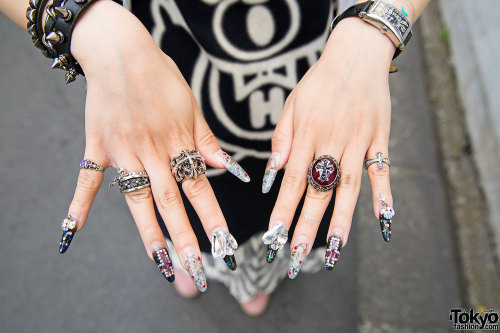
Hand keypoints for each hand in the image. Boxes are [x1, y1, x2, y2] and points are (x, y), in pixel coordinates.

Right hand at [60, 1, 248, 289]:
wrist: (121, 51)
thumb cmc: (160, 77)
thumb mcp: (191, 105)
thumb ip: (206, 141)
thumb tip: (227, 168)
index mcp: (178, 141)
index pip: (200, 188)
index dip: (213, 218)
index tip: (223, 245)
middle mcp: (153, 151)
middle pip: (171, 201)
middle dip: (185, 237)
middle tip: (195, 269)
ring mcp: (124, 150)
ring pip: (136, 198)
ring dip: (148, 231)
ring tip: (159, 262)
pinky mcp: (98, 145)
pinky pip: (88, 178)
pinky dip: (79, 203)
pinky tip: (73, 230)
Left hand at [262, 18, 395, 274]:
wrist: (356, 55)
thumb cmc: (319, 82)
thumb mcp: (292, 104)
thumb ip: (282, 138)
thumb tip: (271, 173)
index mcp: (307, 134)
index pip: (292, 179)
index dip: (283, 208)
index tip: (274, 234)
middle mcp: (331, 141)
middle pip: (319, 189)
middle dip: (307, 224)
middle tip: (297, 253)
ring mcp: (357, 141)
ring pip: (349, 185)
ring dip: (341, 218)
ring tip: (335, 247)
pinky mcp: (379, 137)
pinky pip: (381, 169)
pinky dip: (383, 193)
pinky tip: (382, 218)